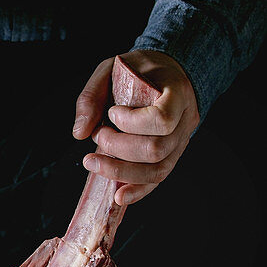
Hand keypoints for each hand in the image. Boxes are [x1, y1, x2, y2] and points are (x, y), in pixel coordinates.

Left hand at [72, 49, 199, 205]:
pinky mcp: (172, 155)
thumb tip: (80, 133)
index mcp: (176, 93)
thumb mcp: (112, 69)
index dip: (131, 122)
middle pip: (155, 149)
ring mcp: (181, 140)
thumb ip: (92, 96)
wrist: (168, 72)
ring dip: (120, 171)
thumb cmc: (139, 70)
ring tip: (93, 161)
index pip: (162, 118)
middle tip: (99, 134)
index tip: (112, 113)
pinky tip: (118, 197)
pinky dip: (137, 191)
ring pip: (157, 170)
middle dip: (117, 147)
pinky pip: (158, 179)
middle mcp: (186, 120)